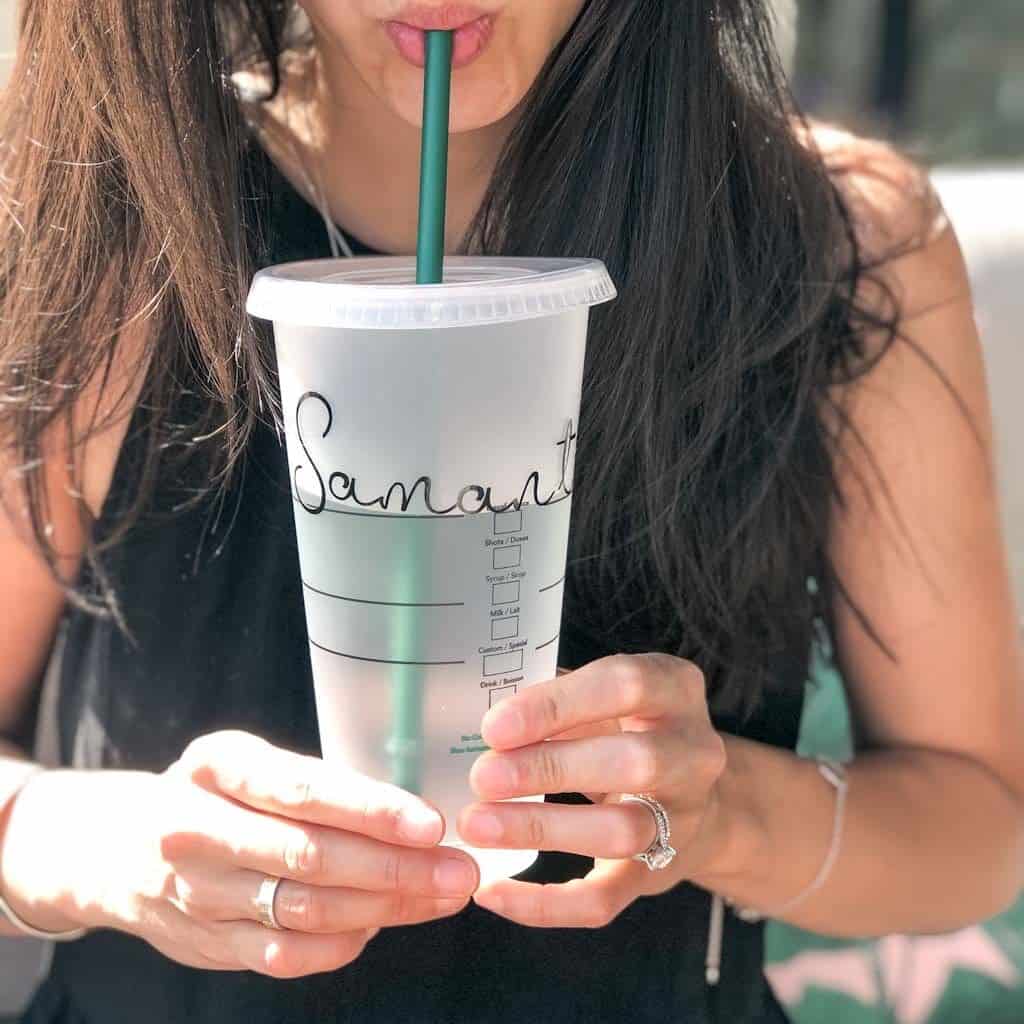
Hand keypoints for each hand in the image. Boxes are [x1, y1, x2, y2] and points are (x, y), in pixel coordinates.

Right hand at [0, 731, 478, 976]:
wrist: (118, 847)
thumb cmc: (212, 794)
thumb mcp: (249, 763)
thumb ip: (316, 784)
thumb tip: (414, 815)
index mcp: (217, 766)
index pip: (301, 789)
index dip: (370, 809)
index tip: (430, 823)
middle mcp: (197, 829)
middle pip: (309, 857)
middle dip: (395, 867)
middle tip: (457, 869)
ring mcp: (197, 894)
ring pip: (304, 910)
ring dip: (384, 907)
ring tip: (441, 895)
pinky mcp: (207, 944)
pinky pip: (285, 954)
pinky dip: (343, 942)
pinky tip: (382, 922)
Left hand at [457, 653, 726, 927]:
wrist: (689, 798)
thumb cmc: (624, 729)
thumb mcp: (602, 697)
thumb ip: (552, 697)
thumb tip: (480, 710)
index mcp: (676, 690)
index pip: (626, 685)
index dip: (557, 705)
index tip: (495, 726)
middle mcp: (694, 754)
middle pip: (635, 761)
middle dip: (550, 768)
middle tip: (482, 777)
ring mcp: (683, 819)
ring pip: (622, 832)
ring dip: (542, 828)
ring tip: (478, 825)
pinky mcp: (659, 875)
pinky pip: (606, 899)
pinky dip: (546, 904)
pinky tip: (493, 892)